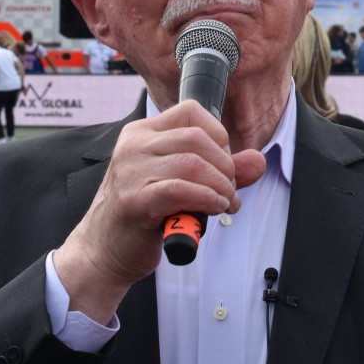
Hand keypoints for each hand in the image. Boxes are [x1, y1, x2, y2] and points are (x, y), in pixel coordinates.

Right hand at [52, 100, 266, 320]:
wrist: (104, 252)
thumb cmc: (144, 215)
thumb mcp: (183, 183)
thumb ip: (221, 170)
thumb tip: (259, 161)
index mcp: (142, 133)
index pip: (192, 111)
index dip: (219, 135)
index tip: (224, 163)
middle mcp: (133, 145)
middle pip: (197, 138)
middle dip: (224, 165)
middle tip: (229, 190)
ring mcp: (130, 172)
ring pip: (193, 163)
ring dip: (221, 186)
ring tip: (225, 203)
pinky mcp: (134, 200)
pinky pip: (182, 189)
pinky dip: (207, 199)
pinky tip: (214, 209)